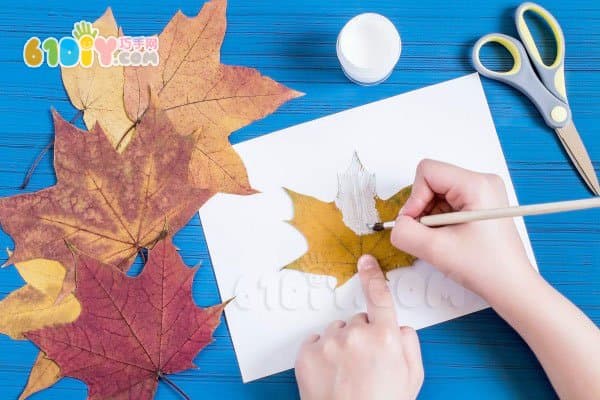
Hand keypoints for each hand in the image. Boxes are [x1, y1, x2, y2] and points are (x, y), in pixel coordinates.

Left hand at [295, 255, 423, 399]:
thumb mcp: (412, 378)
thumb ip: (408, 345)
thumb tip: (397, 328)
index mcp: (385, 337)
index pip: (379, 296)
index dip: (373, 276)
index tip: (365, 261)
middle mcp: (356, 334)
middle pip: (357, 321)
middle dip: (361, 336)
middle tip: (364, 364)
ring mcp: (329, 343)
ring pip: (336, 332)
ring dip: (340, 345)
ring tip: (345, 374)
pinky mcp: (307, 353)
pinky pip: (316, 343)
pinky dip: (321, 354)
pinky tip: (330, 375)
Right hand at [390, 159, 535, 300]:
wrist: (511, 287)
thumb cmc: (486, 268)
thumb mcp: (435, 250)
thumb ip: (404, 232)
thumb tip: (396, 225)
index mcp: (476, 184)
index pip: (427, 172)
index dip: (415, 198)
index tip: (418, 223)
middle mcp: (481, 182)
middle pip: (432, 182)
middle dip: (423, 209)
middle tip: (430, 235)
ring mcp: (482, 193)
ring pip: (437, 194)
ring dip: (431, 217)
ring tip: (444, 239)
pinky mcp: (479, 205)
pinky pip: (446, 204)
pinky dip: (440, 221)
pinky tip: (450, 238)